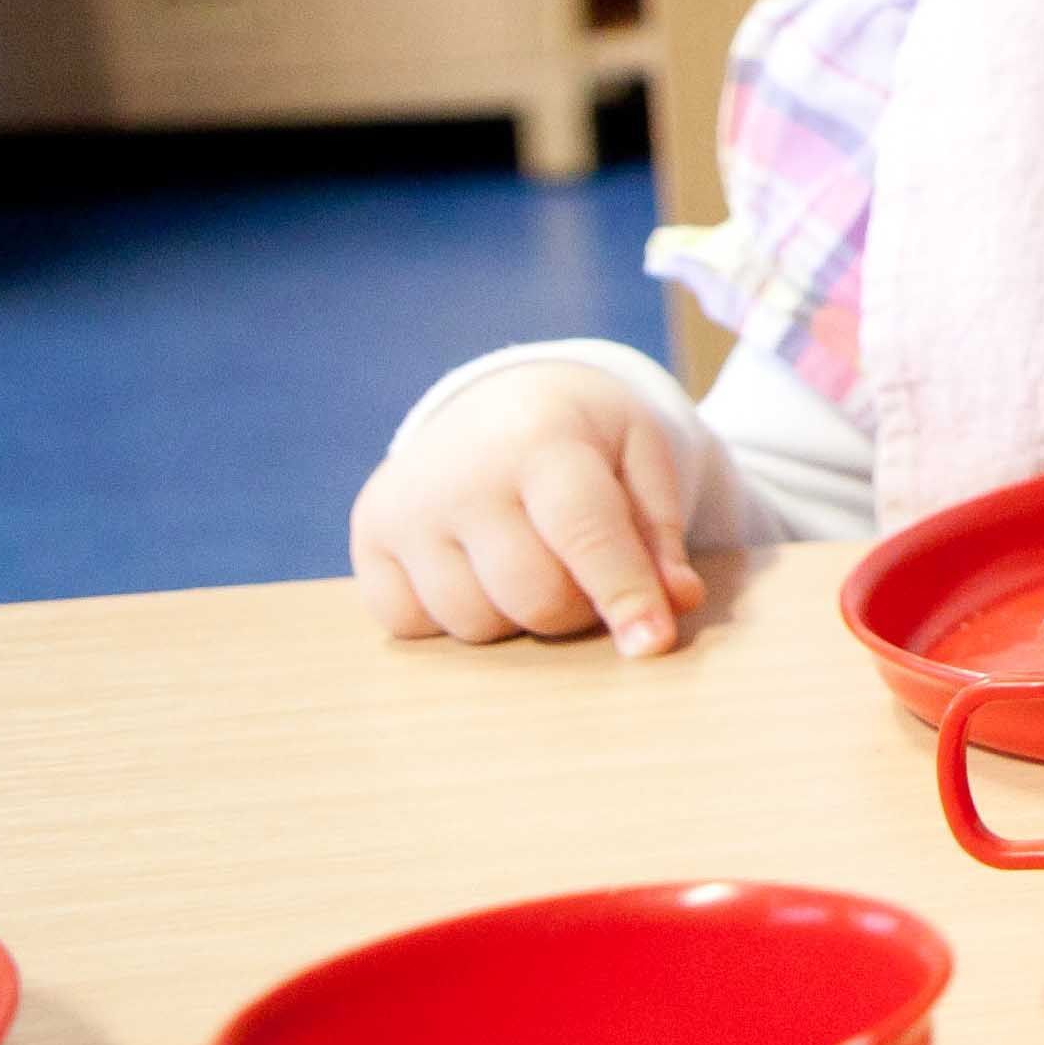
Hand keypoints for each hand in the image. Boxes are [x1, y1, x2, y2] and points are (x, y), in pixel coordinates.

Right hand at [345, 364, 703, 658]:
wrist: (499, 399)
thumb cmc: (585, 439)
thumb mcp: (642, 458)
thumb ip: (661, 534)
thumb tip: (675, 605)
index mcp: (540, 441)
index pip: (585, 536)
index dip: (624, 595)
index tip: (652, 645)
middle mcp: (459, 475)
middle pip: (533, 598)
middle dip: (578, 607)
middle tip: (586, 573)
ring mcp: (404, 508)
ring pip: (475, 624)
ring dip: (516, 615)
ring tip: (527, 559)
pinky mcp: (367, 537)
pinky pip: (413, 625)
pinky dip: (453, 616)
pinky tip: (473, 568)